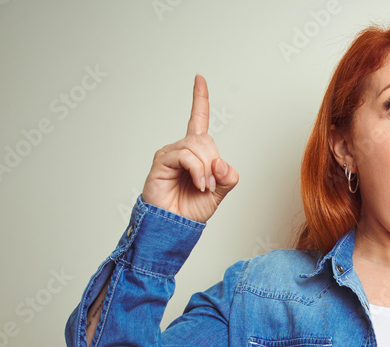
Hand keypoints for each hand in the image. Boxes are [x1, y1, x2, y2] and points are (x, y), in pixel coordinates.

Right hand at [141, 74, 238, 222]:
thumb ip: (228, 177)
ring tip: (204, 186)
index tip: (199, 78)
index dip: (199, 99)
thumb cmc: (192, 208)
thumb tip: (222, 163)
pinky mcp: (162, 160)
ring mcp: (170, 153)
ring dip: (207, 169)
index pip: (198, 119)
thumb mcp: (220, 192)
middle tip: (211, 183)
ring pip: (197, 146)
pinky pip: (186, 156)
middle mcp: (181, 149)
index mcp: (196, 152)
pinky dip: (198, 171)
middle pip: (206, 139)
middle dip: (214, 162)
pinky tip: (199, 184)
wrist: (175, 225)